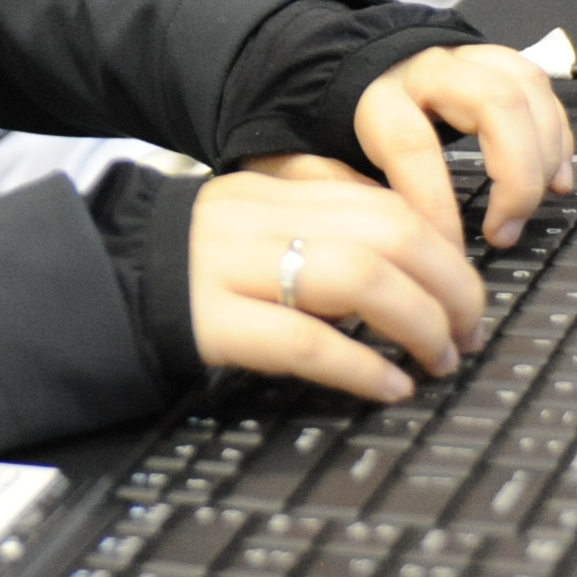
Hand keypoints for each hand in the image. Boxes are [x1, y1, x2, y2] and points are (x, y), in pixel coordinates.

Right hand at [186, 167, 485, 400]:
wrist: (106, 277)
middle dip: (450, 288)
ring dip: (419, 324)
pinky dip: (362, 366)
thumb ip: (326, 215)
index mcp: (280, 190)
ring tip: (439, 360)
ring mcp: (236, 267)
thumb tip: (421, 244)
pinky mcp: (214, 322)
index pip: (386, 203)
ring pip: (357, 277)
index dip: (445, 251)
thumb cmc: (199, 259)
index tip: (468, 293)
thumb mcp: (261, 216)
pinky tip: (389, 386)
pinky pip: (304, 340)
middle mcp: (263, 218)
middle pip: (388, 234)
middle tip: (469, 333)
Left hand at [354, 43, 574, 249]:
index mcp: (378, 96)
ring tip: (536, 207)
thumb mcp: (341, 158)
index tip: (449, 253)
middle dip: (516, 175)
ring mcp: (470, 60)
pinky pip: (543, 89)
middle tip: (506, 230)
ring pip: (527, 89)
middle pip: (494, 103)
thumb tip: (397, 246)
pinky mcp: (499, 62)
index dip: (435, 204)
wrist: (369, 64)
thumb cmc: (358, 123)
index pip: (411, 145)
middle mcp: (429, 70)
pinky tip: (557, 180)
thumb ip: (360, 195)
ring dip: (545, 156)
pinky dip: (559, 138)